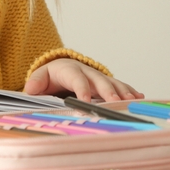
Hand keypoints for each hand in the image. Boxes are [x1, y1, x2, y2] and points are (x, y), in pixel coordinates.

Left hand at [23, 58, 142, 101]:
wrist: (62, 67)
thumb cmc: (51, 76)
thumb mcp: (40, 77)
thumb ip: (36, 83)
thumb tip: (30, 90)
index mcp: (69, 70)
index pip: (76, 80)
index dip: (82, 90)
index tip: (85, 102)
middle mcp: (87, 72)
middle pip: (98, 81)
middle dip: (107, 91)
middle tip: (115, 101)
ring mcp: (98, 77)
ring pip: (112, 83)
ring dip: (122, 91)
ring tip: (131, 101)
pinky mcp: (106, 83)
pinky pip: (119, 86)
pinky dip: (129, 91)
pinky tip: (139, 98)